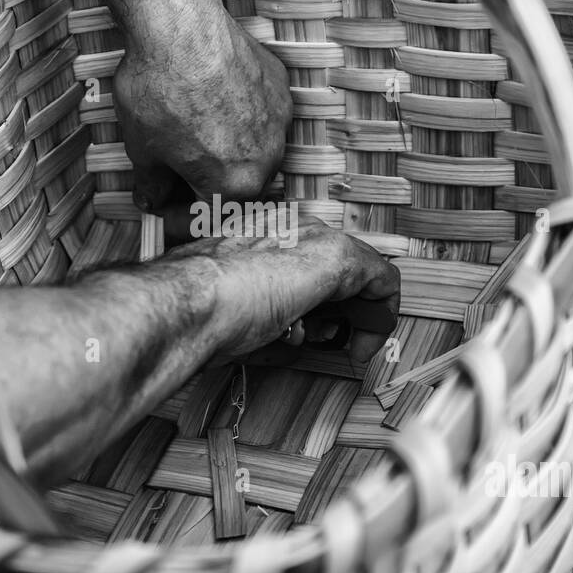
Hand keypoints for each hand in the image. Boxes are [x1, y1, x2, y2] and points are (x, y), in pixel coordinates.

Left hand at [114, 7, 291, 209]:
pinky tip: (215, 104)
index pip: (207, 218)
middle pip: (238, 189)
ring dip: (229, 155)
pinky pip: (263, 115)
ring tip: (198, 140)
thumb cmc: (158, 92)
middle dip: (207, 188)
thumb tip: (151, 198)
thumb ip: (152, 183)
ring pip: (255, 153)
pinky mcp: (280, 88)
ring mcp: (279, 123)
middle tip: (177, 178)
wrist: (181, 27)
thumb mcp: (142, 149)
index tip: (162, 212)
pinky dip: (241, 118)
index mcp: (234, 187)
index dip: (178, 220)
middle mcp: (268, 160)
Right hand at [173, 221, 400, 363]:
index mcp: (256, 233)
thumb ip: (263, 315)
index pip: (300, 260)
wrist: (189, 302)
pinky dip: (382, 315)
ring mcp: (313, 237)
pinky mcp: (340, 257)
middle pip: (332, 266)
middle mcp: (288, 226)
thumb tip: (292, 336)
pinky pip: (383, 279)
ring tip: (346, 346)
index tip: (305, 333)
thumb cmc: (194, 311)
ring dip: (357, 315)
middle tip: (331, 342)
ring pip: (359, 272)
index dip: (311, 301)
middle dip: (338, 310)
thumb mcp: (231, 310)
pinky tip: (365, 345)